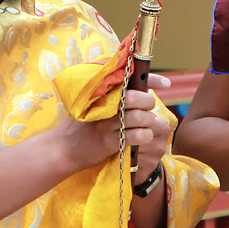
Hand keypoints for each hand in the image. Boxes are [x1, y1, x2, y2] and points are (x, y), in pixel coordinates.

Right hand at [54, 73, 171, 178]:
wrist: (62, 148)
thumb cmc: (80, 125)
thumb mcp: (90, 103)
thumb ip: (110, 94)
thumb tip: (137, 87)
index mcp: (101, 92)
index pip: (129, 79)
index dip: (151, 79)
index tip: (166, 83)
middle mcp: (103, 105)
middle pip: (136, 97)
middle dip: (148, 102)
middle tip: (148, 108)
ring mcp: (106, 123)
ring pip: (140, 117)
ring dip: (148, 121)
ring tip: (144, 124)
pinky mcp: (108, 141)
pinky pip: (137, 135)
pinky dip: (145, 135)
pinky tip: (142, 137)